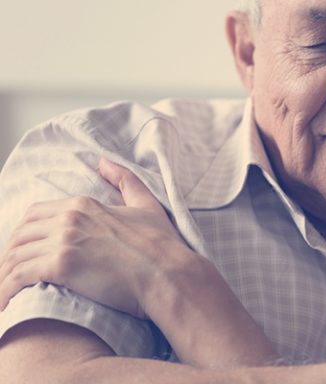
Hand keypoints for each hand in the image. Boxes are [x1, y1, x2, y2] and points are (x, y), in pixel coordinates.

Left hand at [0, 158, 190, 317]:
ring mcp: (64, 241)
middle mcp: (69, 218)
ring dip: (5, 276)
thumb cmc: (162, 245)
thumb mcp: (146, 205)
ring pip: (14, 257)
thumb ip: (125, 181)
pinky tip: (4, 304)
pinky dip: (4, 290)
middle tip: (12, 276)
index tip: (24, 254)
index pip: (35, 216)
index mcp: (84, 205)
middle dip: (10, 256)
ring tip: (5, 294)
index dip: (24, 236)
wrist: (169, 274)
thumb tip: (104, 162)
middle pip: (19, 235)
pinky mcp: (61, 266)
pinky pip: (17, 277)